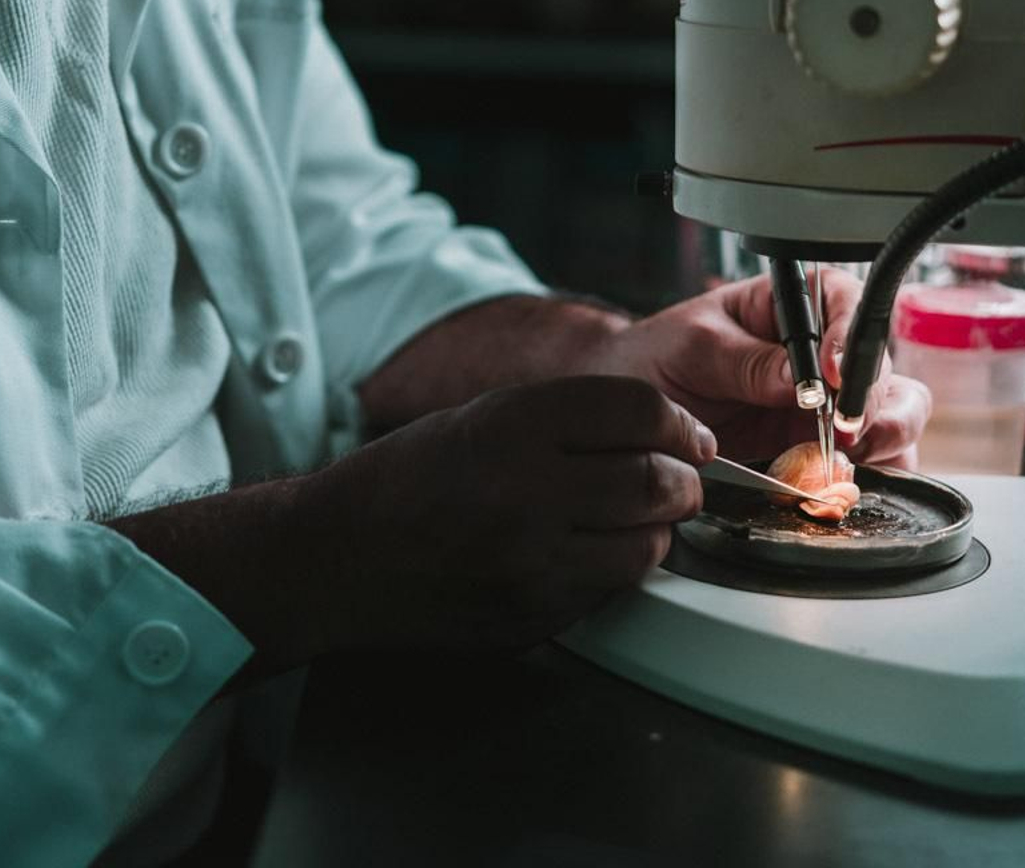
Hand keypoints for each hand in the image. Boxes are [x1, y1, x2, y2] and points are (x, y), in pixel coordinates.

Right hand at [301, 376, 713, 654]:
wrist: (335, 558)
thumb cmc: (404, 480)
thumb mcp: (480, 417)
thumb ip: (567, 421)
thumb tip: (658, 431)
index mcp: (510, 424)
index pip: (636, 411)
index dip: (678, 424)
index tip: (689, 436)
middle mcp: (524, 489)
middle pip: (654, 480)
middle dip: (684, 481)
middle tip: (682, 480)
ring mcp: (528, 560)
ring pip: (645, 546)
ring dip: (657, 531)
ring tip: (639, 519)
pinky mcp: (529, 614)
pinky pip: (607, 591)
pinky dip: (614, 570)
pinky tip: (589, 553)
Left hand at [590, 271, 929, 467]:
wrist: (628, 417)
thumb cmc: (653, 362)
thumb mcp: (690, 348)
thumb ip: (745, 361)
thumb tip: (800, 379)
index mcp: (787, 306)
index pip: (843, 300)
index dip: (849, 334)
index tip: (832, 371)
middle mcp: (818, 353)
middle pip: (879, 362)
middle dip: (873, 397)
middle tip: (843, 428)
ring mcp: (826, 404)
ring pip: (894, 411)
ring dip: (886, 436)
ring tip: (848, 457)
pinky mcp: (822, 451)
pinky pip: (872, 462)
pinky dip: (871, 475)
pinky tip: (840, 483)